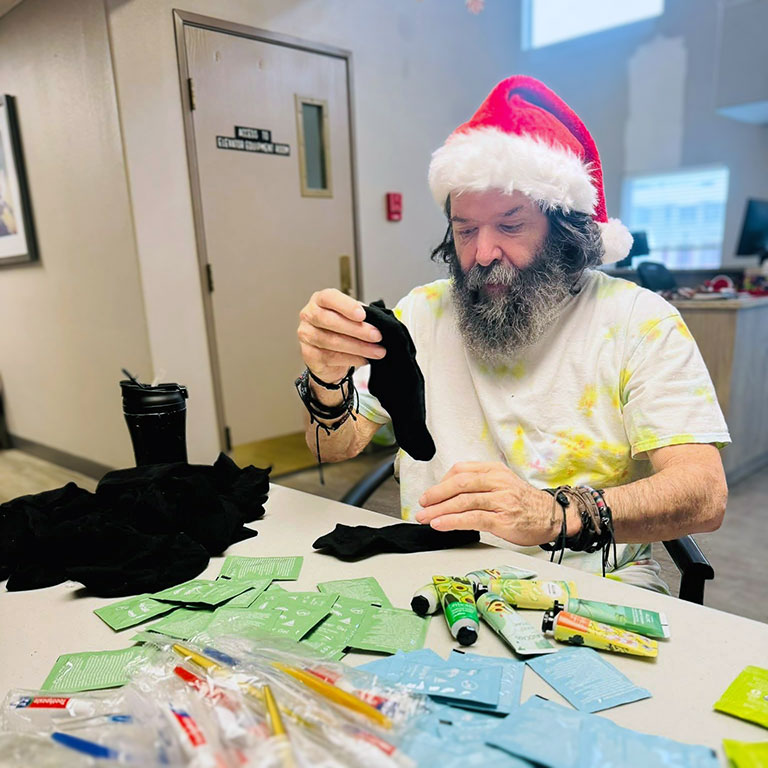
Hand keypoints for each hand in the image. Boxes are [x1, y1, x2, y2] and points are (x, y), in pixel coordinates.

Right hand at [297, 289, 385, 383]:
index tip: (363, 315)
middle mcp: (309, 315)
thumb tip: (379, 318)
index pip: (329, 298)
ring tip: (377, 351)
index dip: (346, 306)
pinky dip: (352, 358)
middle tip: (376, 335)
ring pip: (332, 341)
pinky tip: (365, 359)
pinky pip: (331, 357)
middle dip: (357, 329)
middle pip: (330, 321)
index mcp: (319, 300)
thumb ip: (360, 315)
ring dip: (359, 347)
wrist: (326, 355)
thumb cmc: (339, 330)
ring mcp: (306, 335)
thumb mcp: (349, 316)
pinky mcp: (309, 354)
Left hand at [414, 461, 566, 545]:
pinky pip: (472, 518)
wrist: (552, 517)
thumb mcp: (502, 484)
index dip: (441, 482)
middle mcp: (497, 482)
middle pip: (459, 483)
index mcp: (495, 470)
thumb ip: (480, 484)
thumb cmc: (524, 503)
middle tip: (422, 504)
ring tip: (425, 517)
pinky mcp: (503, 519)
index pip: (461, 470)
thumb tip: (449, 494)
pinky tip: (441, 524)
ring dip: (439, 510)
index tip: (430, 494)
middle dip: (436, 494)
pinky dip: (453, 521)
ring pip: (463, 501)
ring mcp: (501, 500)